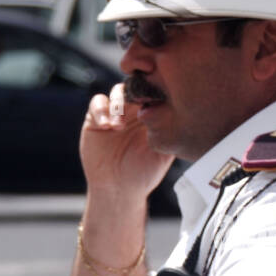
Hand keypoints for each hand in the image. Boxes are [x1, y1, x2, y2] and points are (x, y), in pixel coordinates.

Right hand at [80, 83, 173, 198]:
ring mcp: (114, 113)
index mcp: (151, 114)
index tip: (159, 94)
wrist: (120, 189)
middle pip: (135, 86)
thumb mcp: (164, 152)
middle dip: (137, 90)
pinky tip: (108, 126)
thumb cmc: (145, 172)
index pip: (154, 91)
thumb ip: (170, 131)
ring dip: (119, 104)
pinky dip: (101, 110)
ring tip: (119, 126)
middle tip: (140, 102)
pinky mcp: (95, 120)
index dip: (156, 87)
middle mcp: (133, 110)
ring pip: (116, 92)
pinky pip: (97, 103)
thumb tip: (180, 111)